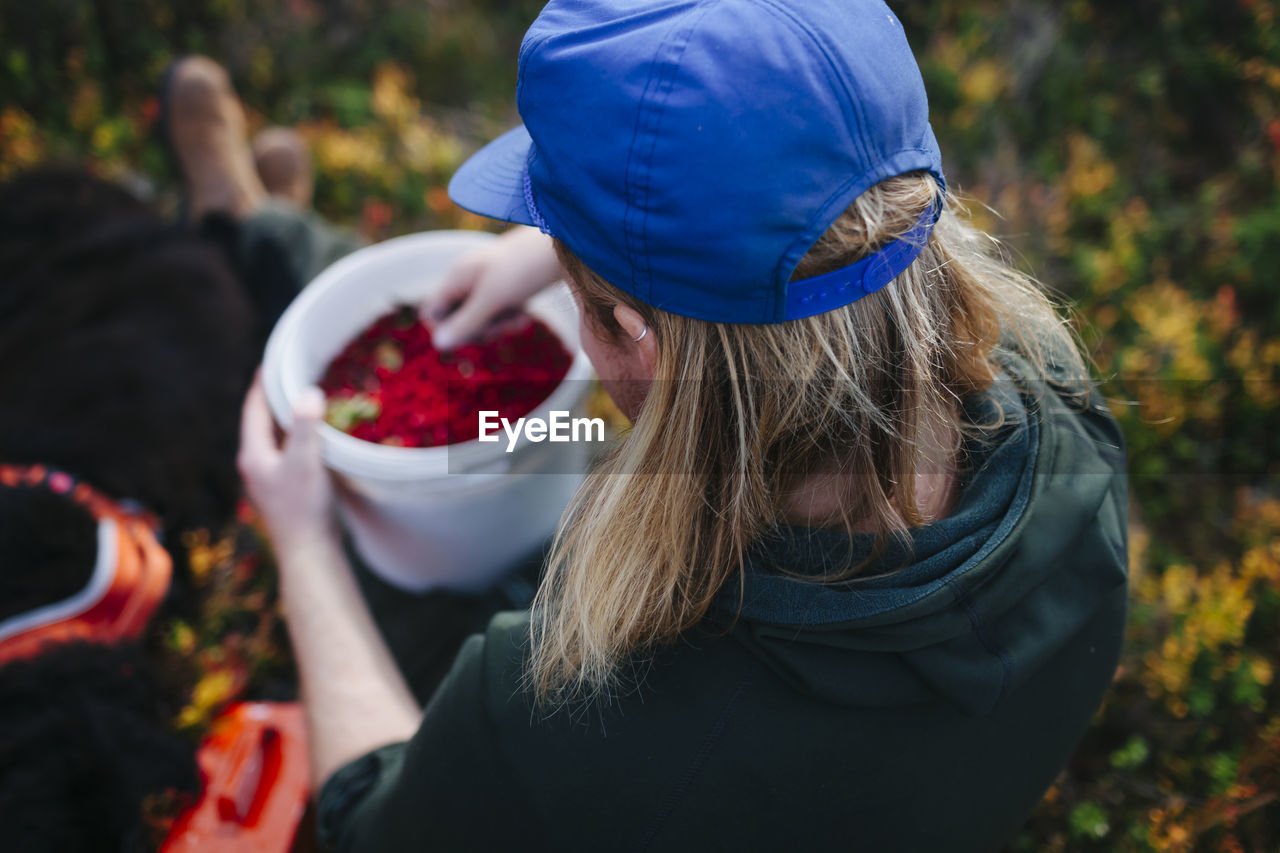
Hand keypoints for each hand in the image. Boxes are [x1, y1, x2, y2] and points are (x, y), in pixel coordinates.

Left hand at [238, 372, 337, 559]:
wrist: (309, 552)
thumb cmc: (305, 507)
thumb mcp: (305, 461)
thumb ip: (304, 425)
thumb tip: (306, 392)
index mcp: (253, 454)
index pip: (253, 409)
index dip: (263, 384)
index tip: (273, 361)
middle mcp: (255, 464)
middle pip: (261, 422)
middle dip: (274, 397)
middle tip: (291, 373)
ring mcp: (268, 478)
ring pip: (274, 438)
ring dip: (286, 417)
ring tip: (303, 396)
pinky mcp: (284, 489)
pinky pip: (286, 451)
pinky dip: (296, 436)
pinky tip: (314, 435)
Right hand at [422, 225, 561, 349]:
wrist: (566, 241)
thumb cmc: (525, 266)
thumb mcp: (493, 298)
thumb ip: (466, 322)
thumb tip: (438, 345)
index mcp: (457, 277)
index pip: (431, 312)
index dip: (446, 329)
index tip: (472, 332)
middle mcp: (468, 279)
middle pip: (457, 320)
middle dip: (478, 330)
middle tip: (501, 324)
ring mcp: (488, 283)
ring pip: (481, 319)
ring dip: (499, 325)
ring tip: (519, 315)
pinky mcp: (508, 287)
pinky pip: (500, 312)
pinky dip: (511, 316)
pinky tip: (526, 313)